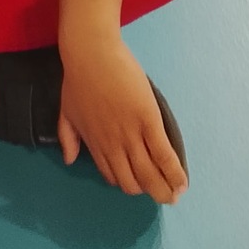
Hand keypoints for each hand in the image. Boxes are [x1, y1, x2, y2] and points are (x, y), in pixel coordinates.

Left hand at [58, 41, 187, 203]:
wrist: (90, 54)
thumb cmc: (78, 78)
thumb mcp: (66, 112)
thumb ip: (68, 138)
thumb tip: (69, 160)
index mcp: (95, 144)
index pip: (113, 176)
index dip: (128, 185)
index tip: (140, 185)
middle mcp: (113, 145)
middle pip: (133, 183)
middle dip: (149, 192)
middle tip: (164, 195)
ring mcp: (131, 134)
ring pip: (149, 174)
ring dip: (164, 190)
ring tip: (176, 194)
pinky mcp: (148, 121)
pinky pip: (163, 155)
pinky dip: (174, 172)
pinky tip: (182, 181)